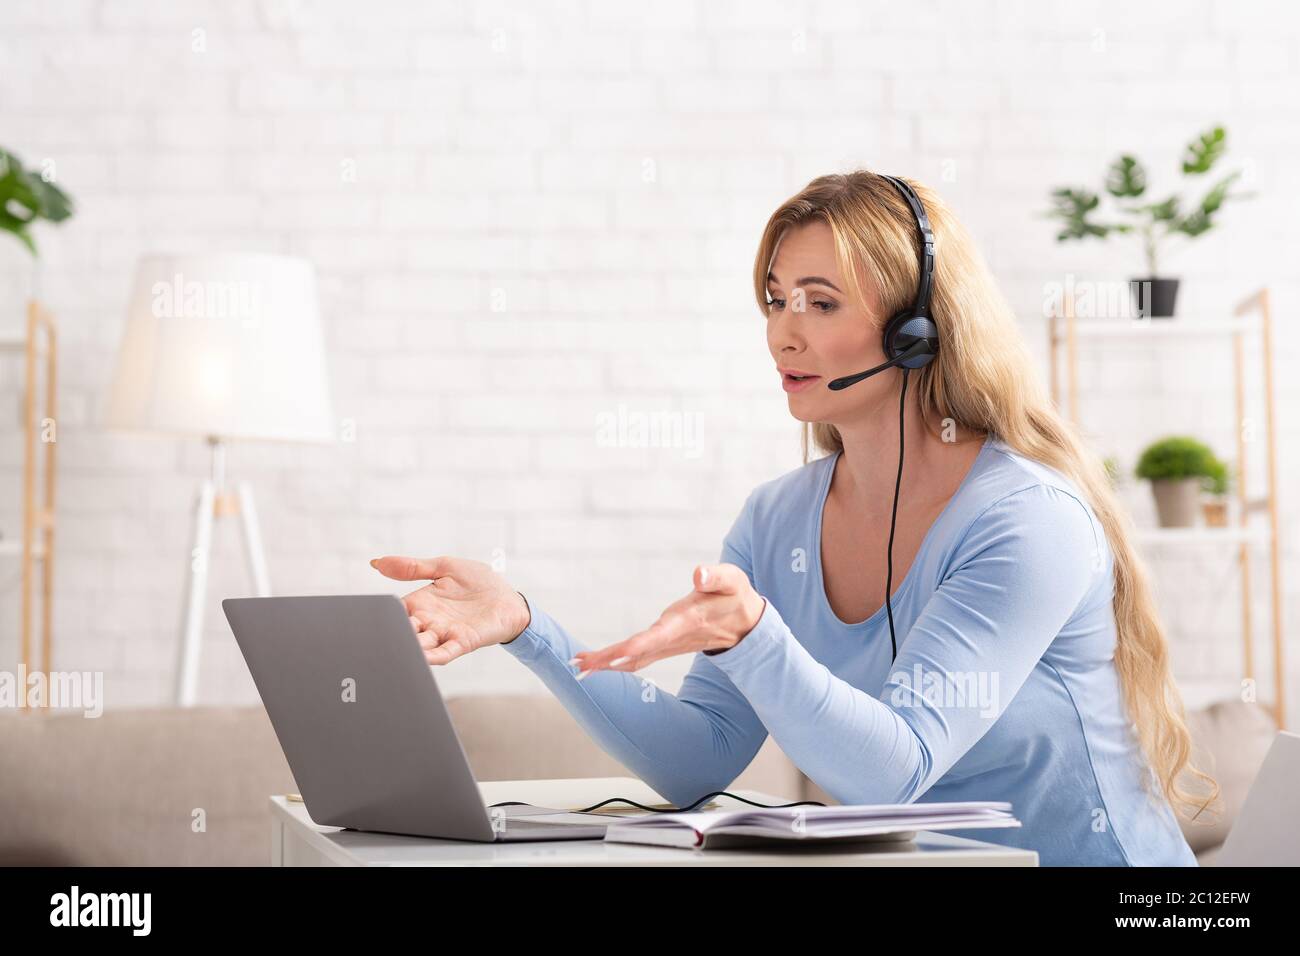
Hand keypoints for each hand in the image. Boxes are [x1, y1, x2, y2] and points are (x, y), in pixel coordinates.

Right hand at [370, 555, 531, 664]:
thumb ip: (412, 567)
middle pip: (403, 631)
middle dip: (391, 636)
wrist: (509, 597)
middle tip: (373, 640)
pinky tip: (422, 658)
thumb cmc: (478, 582)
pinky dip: (433, 656)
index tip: (365, 617)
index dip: (382, 615)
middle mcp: (429, 621)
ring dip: (409, 647)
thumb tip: (376, 562)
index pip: (394, 611)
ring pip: (420, 644)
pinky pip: (445, 652)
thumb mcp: (444, 567)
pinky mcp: (464, 641)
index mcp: (420, 602)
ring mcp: (445, 633)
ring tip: (394, 649)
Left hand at [571, 563, 765, 677]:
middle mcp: (675, 638)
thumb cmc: (736, 597)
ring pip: (635, 659)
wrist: (746, 625)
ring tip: (579, 665)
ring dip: (607, 663)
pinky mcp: (665, 646)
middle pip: (638, 653)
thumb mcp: (733, 580)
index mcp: (687, 621)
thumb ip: (716, 577)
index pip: (659, 635)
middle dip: (610, 660)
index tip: (615, 655)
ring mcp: (669, 646)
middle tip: (580, 665)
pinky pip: (638, 658)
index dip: (637, 646)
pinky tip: (598, 663)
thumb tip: (698, 574)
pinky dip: (616, 661)